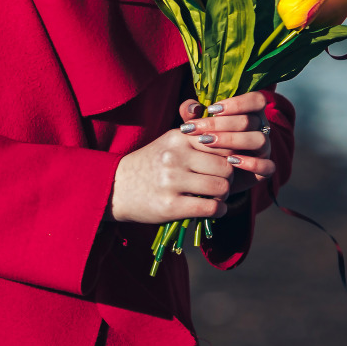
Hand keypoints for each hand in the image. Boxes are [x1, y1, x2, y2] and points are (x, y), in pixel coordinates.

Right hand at [108, 125, 234, 224]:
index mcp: (178, 137)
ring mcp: (171, 181)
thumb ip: (195, 135)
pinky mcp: (170, 206)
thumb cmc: (149, 164)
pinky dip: (219, 210)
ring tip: (216, 197)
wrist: (115, 188)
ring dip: (224, 196)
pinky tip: (214, 209)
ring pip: (221, 187)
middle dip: (229, 178)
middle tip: (222, 183)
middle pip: (226, 166)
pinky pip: (210, 208)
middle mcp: (175, 156)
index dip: (231, 155)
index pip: (222, 142)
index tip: (228, 163)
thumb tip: (230, 134)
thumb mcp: (169, 141)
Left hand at [177, 91, 276, 197]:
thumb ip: (191, 114)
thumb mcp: (197, 127)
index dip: (237, 103)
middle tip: (196, 129)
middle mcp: (261, 129)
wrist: (211, 174)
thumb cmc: (206, 143)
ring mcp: (265, 150)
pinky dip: (251, 163)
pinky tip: (231, 162)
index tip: (210, 109)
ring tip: (208, 143)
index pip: (257, 100)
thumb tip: (192, 107)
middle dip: (220, 124)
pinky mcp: (264, 171)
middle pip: (250, 121)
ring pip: (259, 140)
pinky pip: (268, 166)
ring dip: (232, 140)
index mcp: (251, 113)